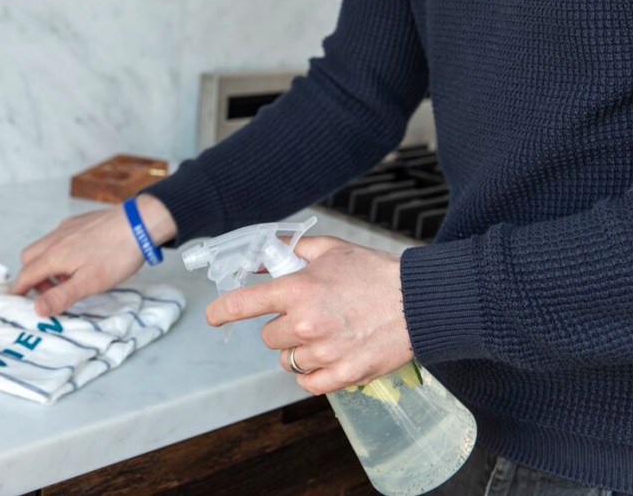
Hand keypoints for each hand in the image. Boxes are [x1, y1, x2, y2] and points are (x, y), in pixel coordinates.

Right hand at [12, 194, 176, 315]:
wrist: (140, 223)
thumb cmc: (116, 255)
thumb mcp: (89, 283)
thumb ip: (61, 295)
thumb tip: (36, 309)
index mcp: (54, 255)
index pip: (25, 275)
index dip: (18, 291)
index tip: (15, 303)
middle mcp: (56, 238)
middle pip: (29, 258)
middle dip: (32, 277)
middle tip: (48, 293)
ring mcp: (68, 228)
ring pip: (45, 247)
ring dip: (47, 265)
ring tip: (69, 279)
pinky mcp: (80, 222)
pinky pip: (60, 238)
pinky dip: (60, 252)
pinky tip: (81, 260)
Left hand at [205, 236, 411, 394]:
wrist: (418, 302)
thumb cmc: (375, 273)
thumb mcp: (330, 250)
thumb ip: (290, 251)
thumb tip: (261, 257)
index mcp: (299, 289)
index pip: (243, 303)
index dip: (222, 310)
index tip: (213, 315)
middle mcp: (306, 323)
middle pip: (268, 337)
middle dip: (282, 327)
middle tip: (308, 316)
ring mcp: (324, 352)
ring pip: (287, 360)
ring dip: (299, 350)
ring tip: (326, 334)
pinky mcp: (343, 374)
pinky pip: (307, 382)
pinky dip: (313, 373)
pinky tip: (329, 356)